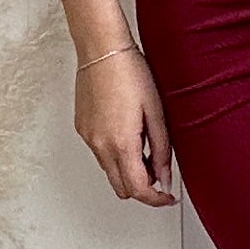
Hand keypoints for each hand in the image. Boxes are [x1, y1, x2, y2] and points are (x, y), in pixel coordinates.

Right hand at [77, 49, 175, 205]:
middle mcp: (100, 145)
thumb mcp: (156, 112)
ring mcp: (88, 137)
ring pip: (109, 171)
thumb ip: (161, 149)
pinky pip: (100, 154)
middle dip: (142, 187)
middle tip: (160, 172)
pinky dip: (116, 155)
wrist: (102, 50)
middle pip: (121, 187)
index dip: (156, 199)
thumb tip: (164, 176)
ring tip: (146, 146)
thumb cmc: (130, 72)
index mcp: (121, 143)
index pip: (138, 189)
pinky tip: (129, 134)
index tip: (167, 197)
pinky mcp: (82, 128)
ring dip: (129, 170)